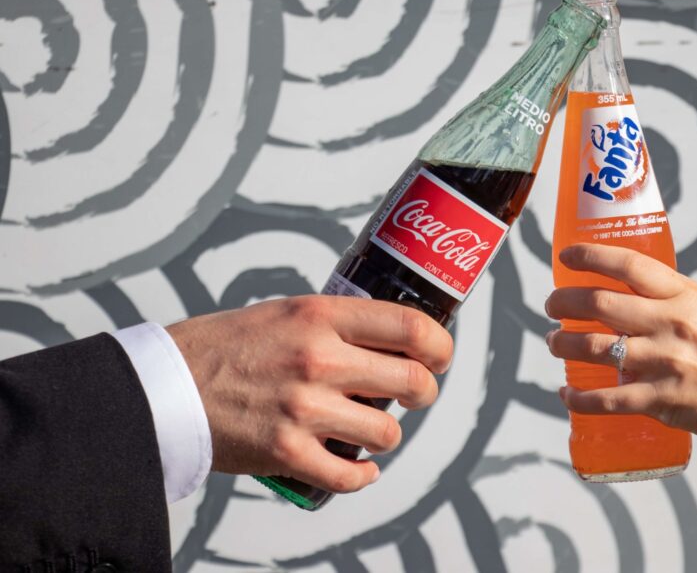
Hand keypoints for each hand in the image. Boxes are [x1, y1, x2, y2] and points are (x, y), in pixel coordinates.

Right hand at [167, 295, 452, 493]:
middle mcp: (319, 360)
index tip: (440, 357)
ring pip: (387, 433)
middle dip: (424, 393)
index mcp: (321, 317)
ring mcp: (305, 409)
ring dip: (386, 435)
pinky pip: (352, 475)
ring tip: (369, 428)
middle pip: (412, 383)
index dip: (441, 347)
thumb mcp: (288, 312)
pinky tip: (358, 465)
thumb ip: (338, 324)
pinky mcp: (288, 453)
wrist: (166, 386)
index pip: (411, 329)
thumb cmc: (226, 347)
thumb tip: (393, 339)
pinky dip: (361, 474)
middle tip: (415, 395)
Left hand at [544, 243, 696, 452]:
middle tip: (550, 306)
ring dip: (561, 344)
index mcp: (684, 295)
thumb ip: (666, 298)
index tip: (565, 256)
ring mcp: (665, 363)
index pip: (628, 263)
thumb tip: (617, 286)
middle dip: (561, 301)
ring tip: (554, 343)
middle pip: (598, 302)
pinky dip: (577, 399)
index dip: (589, 255)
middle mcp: (673, 324)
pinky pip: (605, 399)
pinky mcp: (661, 401)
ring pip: (592, 347)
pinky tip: (565, 395)